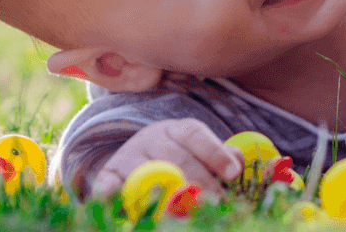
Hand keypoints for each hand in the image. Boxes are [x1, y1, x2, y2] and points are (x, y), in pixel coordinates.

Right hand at [90, 119, 244, 199]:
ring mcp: (128, 156)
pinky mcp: (107, 175)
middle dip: (198, 181)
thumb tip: (238, 162)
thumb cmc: (177, 157)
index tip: (232, 173)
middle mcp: (152, 139)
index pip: (197, 135)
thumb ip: (219, 156)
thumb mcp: (199, 150)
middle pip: (176, 157)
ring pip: (146, 174)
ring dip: (164, 194)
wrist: (134, 157)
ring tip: (181, 214)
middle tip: (216, 201)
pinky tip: (128, 209)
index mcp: (178, 130)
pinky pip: (109, 186)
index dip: (215, 153)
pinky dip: (114, 196)